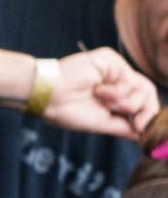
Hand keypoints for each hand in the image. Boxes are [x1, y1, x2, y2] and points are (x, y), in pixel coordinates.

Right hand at [46, 48, 160, 140]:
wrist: (48, 96)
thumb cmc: (67, 110)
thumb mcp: (101, 124)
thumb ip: (124, 127)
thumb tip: (143, 136)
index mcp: (114, 95)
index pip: (143, 102)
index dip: (148, 115)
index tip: (140, 129)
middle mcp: (117, 80)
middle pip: (148, 94)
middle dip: (144, 111)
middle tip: (135, 123)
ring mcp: (116, 70)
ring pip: (143, 88)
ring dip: (126, 103)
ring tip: (105, 103)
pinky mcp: (113, 61)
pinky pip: (130, 80)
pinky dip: (117, 92)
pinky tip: (98, 91)